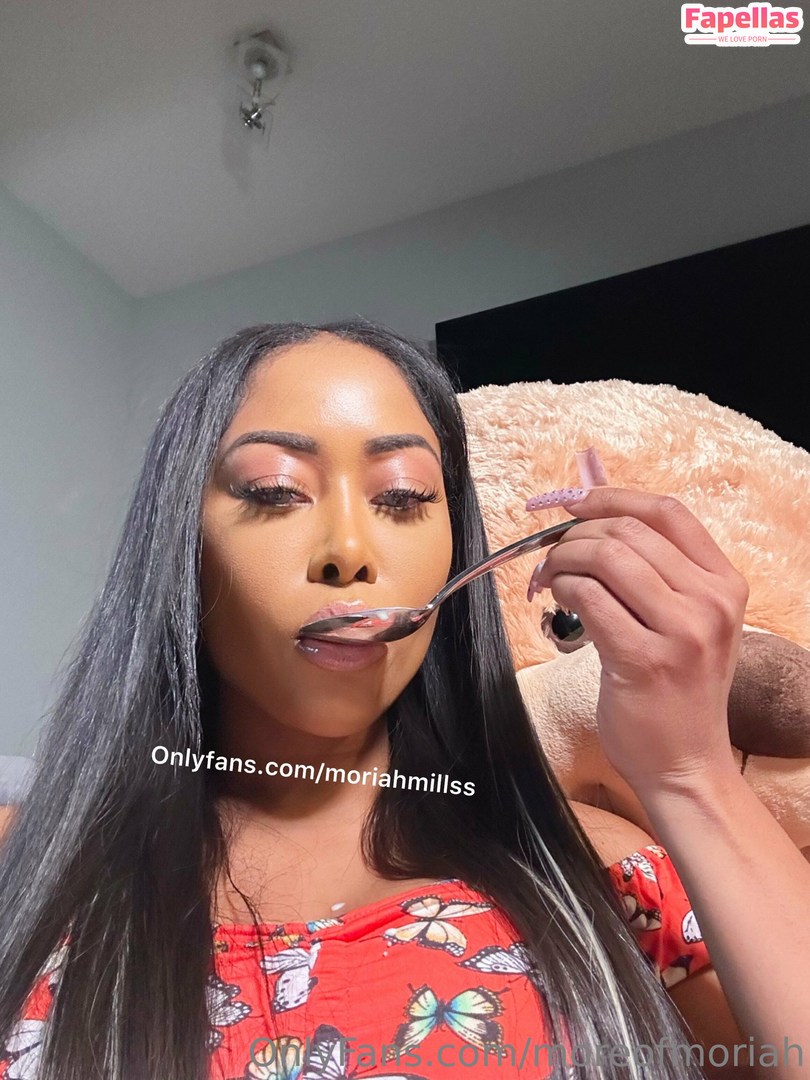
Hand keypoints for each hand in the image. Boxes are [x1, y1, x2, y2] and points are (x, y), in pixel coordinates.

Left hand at [525, 485, 747, 794]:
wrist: (685, 764)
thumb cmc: (676, 692)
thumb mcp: (685, 623)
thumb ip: (655, 574)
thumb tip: (594, 521)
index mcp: (725, 584)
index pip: (668, 512)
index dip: (613, 497)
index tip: (574, 502)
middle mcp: (712, 602)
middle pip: (629, 531)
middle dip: (577, 534)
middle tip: (551, 553)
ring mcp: (683, 631)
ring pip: (606, 558)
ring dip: (563, 559)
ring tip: (550, 577)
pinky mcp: (645, 659)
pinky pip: (589, 597)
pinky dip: (563, 588)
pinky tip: (556, 601)